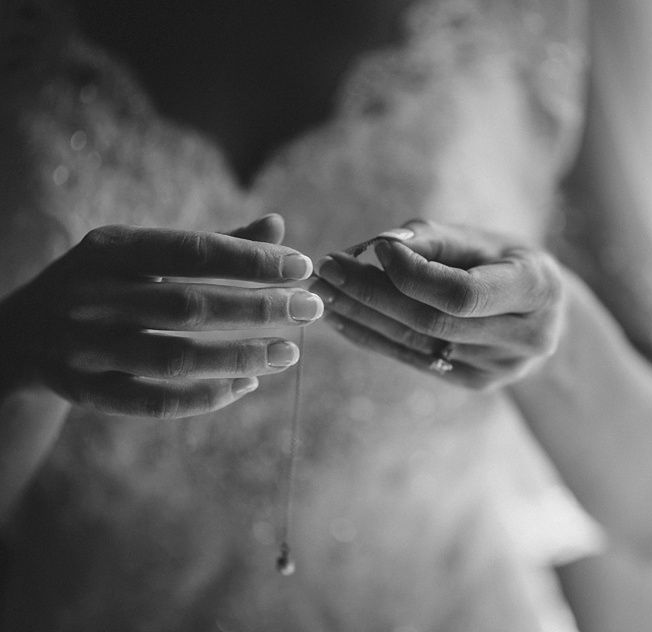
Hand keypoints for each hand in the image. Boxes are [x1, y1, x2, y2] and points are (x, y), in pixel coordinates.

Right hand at [1, 214, 322, 417]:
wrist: (19, 335)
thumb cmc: (104, 285)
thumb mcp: (142, 254)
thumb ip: (211, 244)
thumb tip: (278, 225)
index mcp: (109, 248)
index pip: (191, 251)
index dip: (251, 260)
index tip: (302, 267)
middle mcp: (91, 295)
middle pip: (188, 307)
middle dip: (259, 309)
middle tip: (311, 310)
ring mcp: (83, 347)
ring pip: (174, 359)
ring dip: (241, 357)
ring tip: (290, 353)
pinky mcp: (82, 391)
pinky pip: (153, 402)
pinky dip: (206, 397)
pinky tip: (248, 385)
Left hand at [310, 220, 564, 389]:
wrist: (543, 313)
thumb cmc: (506, 261)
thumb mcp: (483, 238)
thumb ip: (433, 238)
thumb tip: (377, 245)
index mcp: (537, 289)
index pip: (463, 293)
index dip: (412, 273)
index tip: (370, 248)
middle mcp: (526, 336)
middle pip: (434, 320)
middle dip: (373, 293)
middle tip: (328, 269)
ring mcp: (501, 367)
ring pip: (419, 343)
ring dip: (363, 316)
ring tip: (324, 291)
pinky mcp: (477, 382)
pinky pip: (415, 359)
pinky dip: (374, 338)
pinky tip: (342, 318)